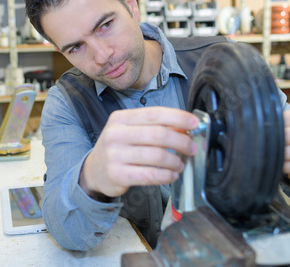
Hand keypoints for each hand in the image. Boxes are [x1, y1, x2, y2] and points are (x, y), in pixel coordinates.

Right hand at [79, 107, 198, 198]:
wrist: (94, 171)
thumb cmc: (118, 148)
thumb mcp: (129, 131)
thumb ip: (153, 127)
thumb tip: (185, 128)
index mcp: (120, 118)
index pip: (154, 114)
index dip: (178, 118)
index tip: (194, 124)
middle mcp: (115, 134)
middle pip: (158, 135)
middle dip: (181, 141)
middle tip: (192, 148)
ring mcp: (114, 155)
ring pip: (157, 156)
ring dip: (175, 161)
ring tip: (180, 164)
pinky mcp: (117, 174)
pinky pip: (150, 175)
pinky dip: (166, 176)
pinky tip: (172, 175)